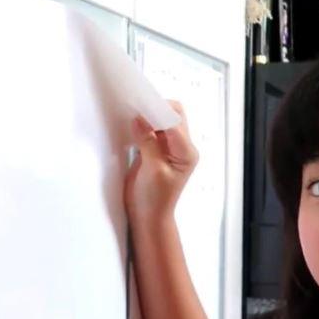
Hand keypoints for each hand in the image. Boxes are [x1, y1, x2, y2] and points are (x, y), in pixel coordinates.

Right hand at [125, 101, 198, 220]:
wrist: (149, 216)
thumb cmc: (155, 198)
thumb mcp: (152, 170)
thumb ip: (148, 142)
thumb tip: (140, 118)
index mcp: (187, 152)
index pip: (176, 122)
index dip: (158, 110)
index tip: (140, 103)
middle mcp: (182, 148)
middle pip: (173, 116)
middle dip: (156, 108)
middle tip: (135, 106)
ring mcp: (171, 148)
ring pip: (163, 121)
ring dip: (149, 115)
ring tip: (132, 111)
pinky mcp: (158, 150)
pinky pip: (154, 130)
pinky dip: (144, 125)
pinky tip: (132, 124)